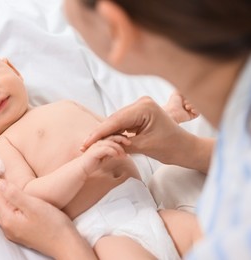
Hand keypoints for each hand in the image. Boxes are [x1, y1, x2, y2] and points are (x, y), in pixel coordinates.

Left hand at [0, 161, 96, 258]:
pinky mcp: (19, 232)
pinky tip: (6, 196)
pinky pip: (3, 212)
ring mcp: (12, 231)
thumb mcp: (34, 206)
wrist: (66, 245)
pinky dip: (1, 200)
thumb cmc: (53, 225)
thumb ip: (14, 194)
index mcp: (8, 218)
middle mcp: (7, 226)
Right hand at [80, 135, 128, 174]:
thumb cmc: (92, 161)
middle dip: (122, 138)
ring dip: (119, 147)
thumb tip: (122, 149)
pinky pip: (106, 148)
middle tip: (129, 143)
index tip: (129, 140)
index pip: (112, 132)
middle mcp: (99, 139)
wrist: (80, 169)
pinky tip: (118, 156)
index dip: (121, 135)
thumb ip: (113, 150)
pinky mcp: (94, 151)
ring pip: (110, 141)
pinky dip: (113, 151)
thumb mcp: (106, 155)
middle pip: (112, 134)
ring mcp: (96, 144)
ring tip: (124, 154)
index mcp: (101, 138)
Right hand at [81, 97, 198, 165]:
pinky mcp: (139, 114)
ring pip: (116, 122)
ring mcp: (140, 107)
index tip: (85, 143)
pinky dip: (114, 133)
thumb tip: (103, 145)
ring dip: (106, 133)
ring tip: (90, 145)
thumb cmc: (170, 147)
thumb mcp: (144, 147)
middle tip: (84, 146)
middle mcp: (141, 103)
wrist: (184, 148)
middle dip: (100, 133)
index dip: (99, 133)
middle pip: (114, 119)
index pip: (115, 121)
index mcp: (144, 107)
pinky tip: (104, 140)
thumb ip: (123, 144)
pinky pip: (122, 123)